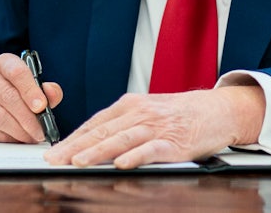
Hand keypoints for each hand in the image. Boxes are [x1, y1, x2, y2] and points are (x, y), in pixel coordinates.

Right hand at [0, 53, 63, 142]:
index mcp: (4, 64)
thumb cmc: (16, 88)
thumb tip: (52, 94)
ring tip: (33, 136)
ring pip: (0, 117)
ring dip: (20, 131)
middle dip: (29, 117)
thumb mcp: (32, 83)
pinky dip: (9, 138)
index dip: (30, 90)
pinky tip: (19, 138)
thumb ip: (47, 89)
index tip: (42, 106)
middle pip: (9, 98)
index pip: (17, 72)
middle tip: (41, 130)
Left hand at [43, 85, 264, 168]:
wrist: (217, 110)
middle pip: (103, 131)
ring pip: (122, 139)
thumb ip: (123, 123)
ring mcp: (157, 127)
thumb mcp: (148, 111)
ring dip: (98, 150)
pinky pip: (151, 149)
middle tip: (55, 161)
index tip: (53, 153)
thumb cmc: (180, 114)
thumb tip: (91, 142)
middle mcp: (141, 113)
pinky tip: (122, 164)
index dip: (72, 138)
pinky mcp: (174, 142)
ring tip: (79, 162)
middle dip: (76, 147)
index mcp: (131, 105)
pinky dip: (136, 156)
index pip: (95, 123)